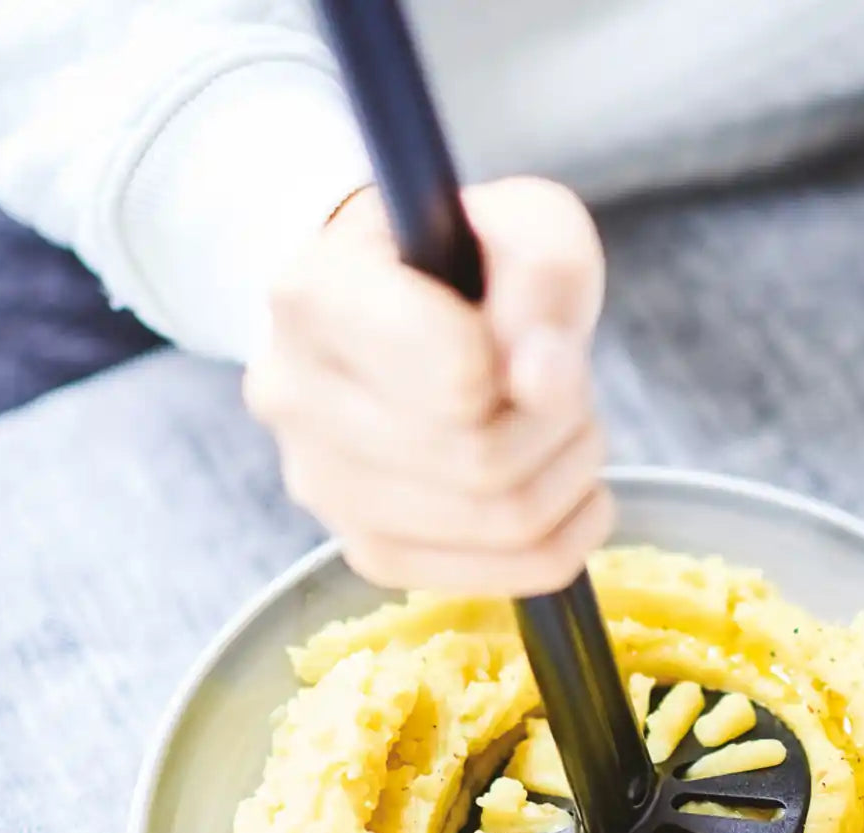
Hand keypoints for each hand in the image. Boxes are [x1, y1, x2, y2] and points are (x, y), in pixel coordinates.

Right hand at [243, 177, 612, 593]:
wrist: (397, 313)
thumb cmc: (463, 264)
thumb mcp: (521, 224)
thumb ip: (543, 275)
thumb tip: (541, 379)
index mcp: (314, 296)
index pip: (455, 371)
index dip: (525, 356)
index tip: (531, 332)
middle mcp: (293, 398)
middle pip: (484, 458)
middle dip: (562, 420)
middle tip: (565, 383)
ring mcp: (321, 487)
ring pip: (501, 520)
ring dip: (570, 473)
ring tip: (564, 426)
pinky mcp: (368, 552)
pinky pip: (504, 576)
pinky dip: (566, 536)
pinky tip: (568, 490)